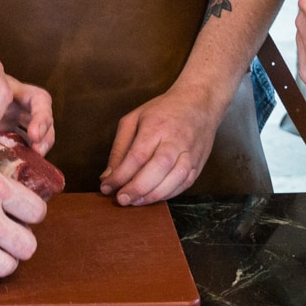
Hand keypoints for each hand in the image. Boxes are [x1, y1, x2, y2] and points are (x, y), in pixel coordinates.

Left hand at [0, 57, 55, 154]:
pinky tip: (27, 162)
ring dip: (44, 135)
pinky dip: (31, 146)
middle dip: (41, 118)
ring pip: (39, 116)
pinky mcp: (9, 122)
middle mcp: (8, 86)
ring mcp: (11, 105)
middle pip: (37, 97)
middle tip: (35, 139)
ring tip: (38, 154)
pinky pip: (27, 133)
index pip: (2, 91)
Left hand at [100, 83, 223, 206]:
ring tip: (135, 202)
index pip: (137, 155)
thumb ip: (120, 148)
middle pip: (158, 168)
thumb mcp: (134, 119)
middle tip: (121, 200)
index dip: (121, 175)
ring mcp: (190, 153)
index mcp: (156, 126)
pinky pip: (185, 184)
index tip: (106, 187)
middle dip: (137, 188)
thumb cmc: (162, 110)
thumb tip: (108, 176)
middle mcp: (176, 140)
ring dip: (153, 195)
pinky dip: (168, 194)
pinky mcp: (198, 164)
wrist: (199, 102)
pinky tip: (153, 197)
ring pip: (175, 179)